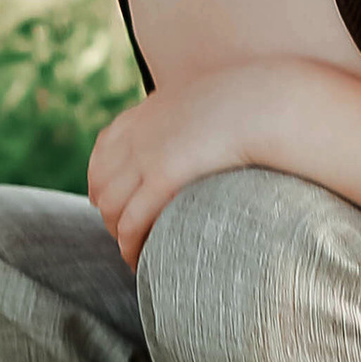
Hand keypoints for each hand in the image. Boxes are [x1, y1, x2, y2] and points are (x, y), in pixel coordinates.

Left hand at [86, 66, 297, 268]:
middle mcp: (136, 134)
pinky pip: (132, 221)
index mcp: (144, 115)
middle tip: (125, 235)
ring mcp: (145, 155)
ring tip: (132, 253)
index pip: (104, 151)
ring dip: (117, 234)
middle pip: (102, 183)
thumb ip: (191, 117)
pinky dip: (130, 245)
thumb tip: (204, 130)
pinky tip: (137, 260)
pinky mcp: (162, 177)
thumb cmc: (247, 105)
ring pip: (111, 207)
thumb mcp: (206, 101)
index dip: (100, 180)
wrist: (260, 102)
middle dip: (108, 213)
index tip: (106, 200)